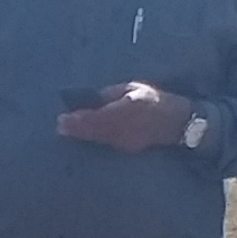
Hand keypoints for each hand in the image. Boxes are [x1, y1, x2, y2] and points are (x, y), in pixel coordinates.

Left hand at [58, 82, 195, 151]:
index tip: (62, 119)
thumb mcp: (132, 89)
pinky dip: (94, 139)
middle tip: (60, 125)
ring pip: (98, 139)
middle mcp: (124, 128)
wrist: (176, 123)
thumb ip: (111, 94)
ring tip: (67, 130)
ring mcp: (126, 141)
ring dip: (82, 135)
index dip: (78, 120)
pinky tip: (84, 135)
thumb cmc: (154, 100)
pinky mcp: (127, 148)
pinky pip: (106, 143)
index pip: (96, 117)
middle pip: (94, 131)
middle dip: (75, 129)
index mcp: (126, 110)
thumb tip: (92, 99)